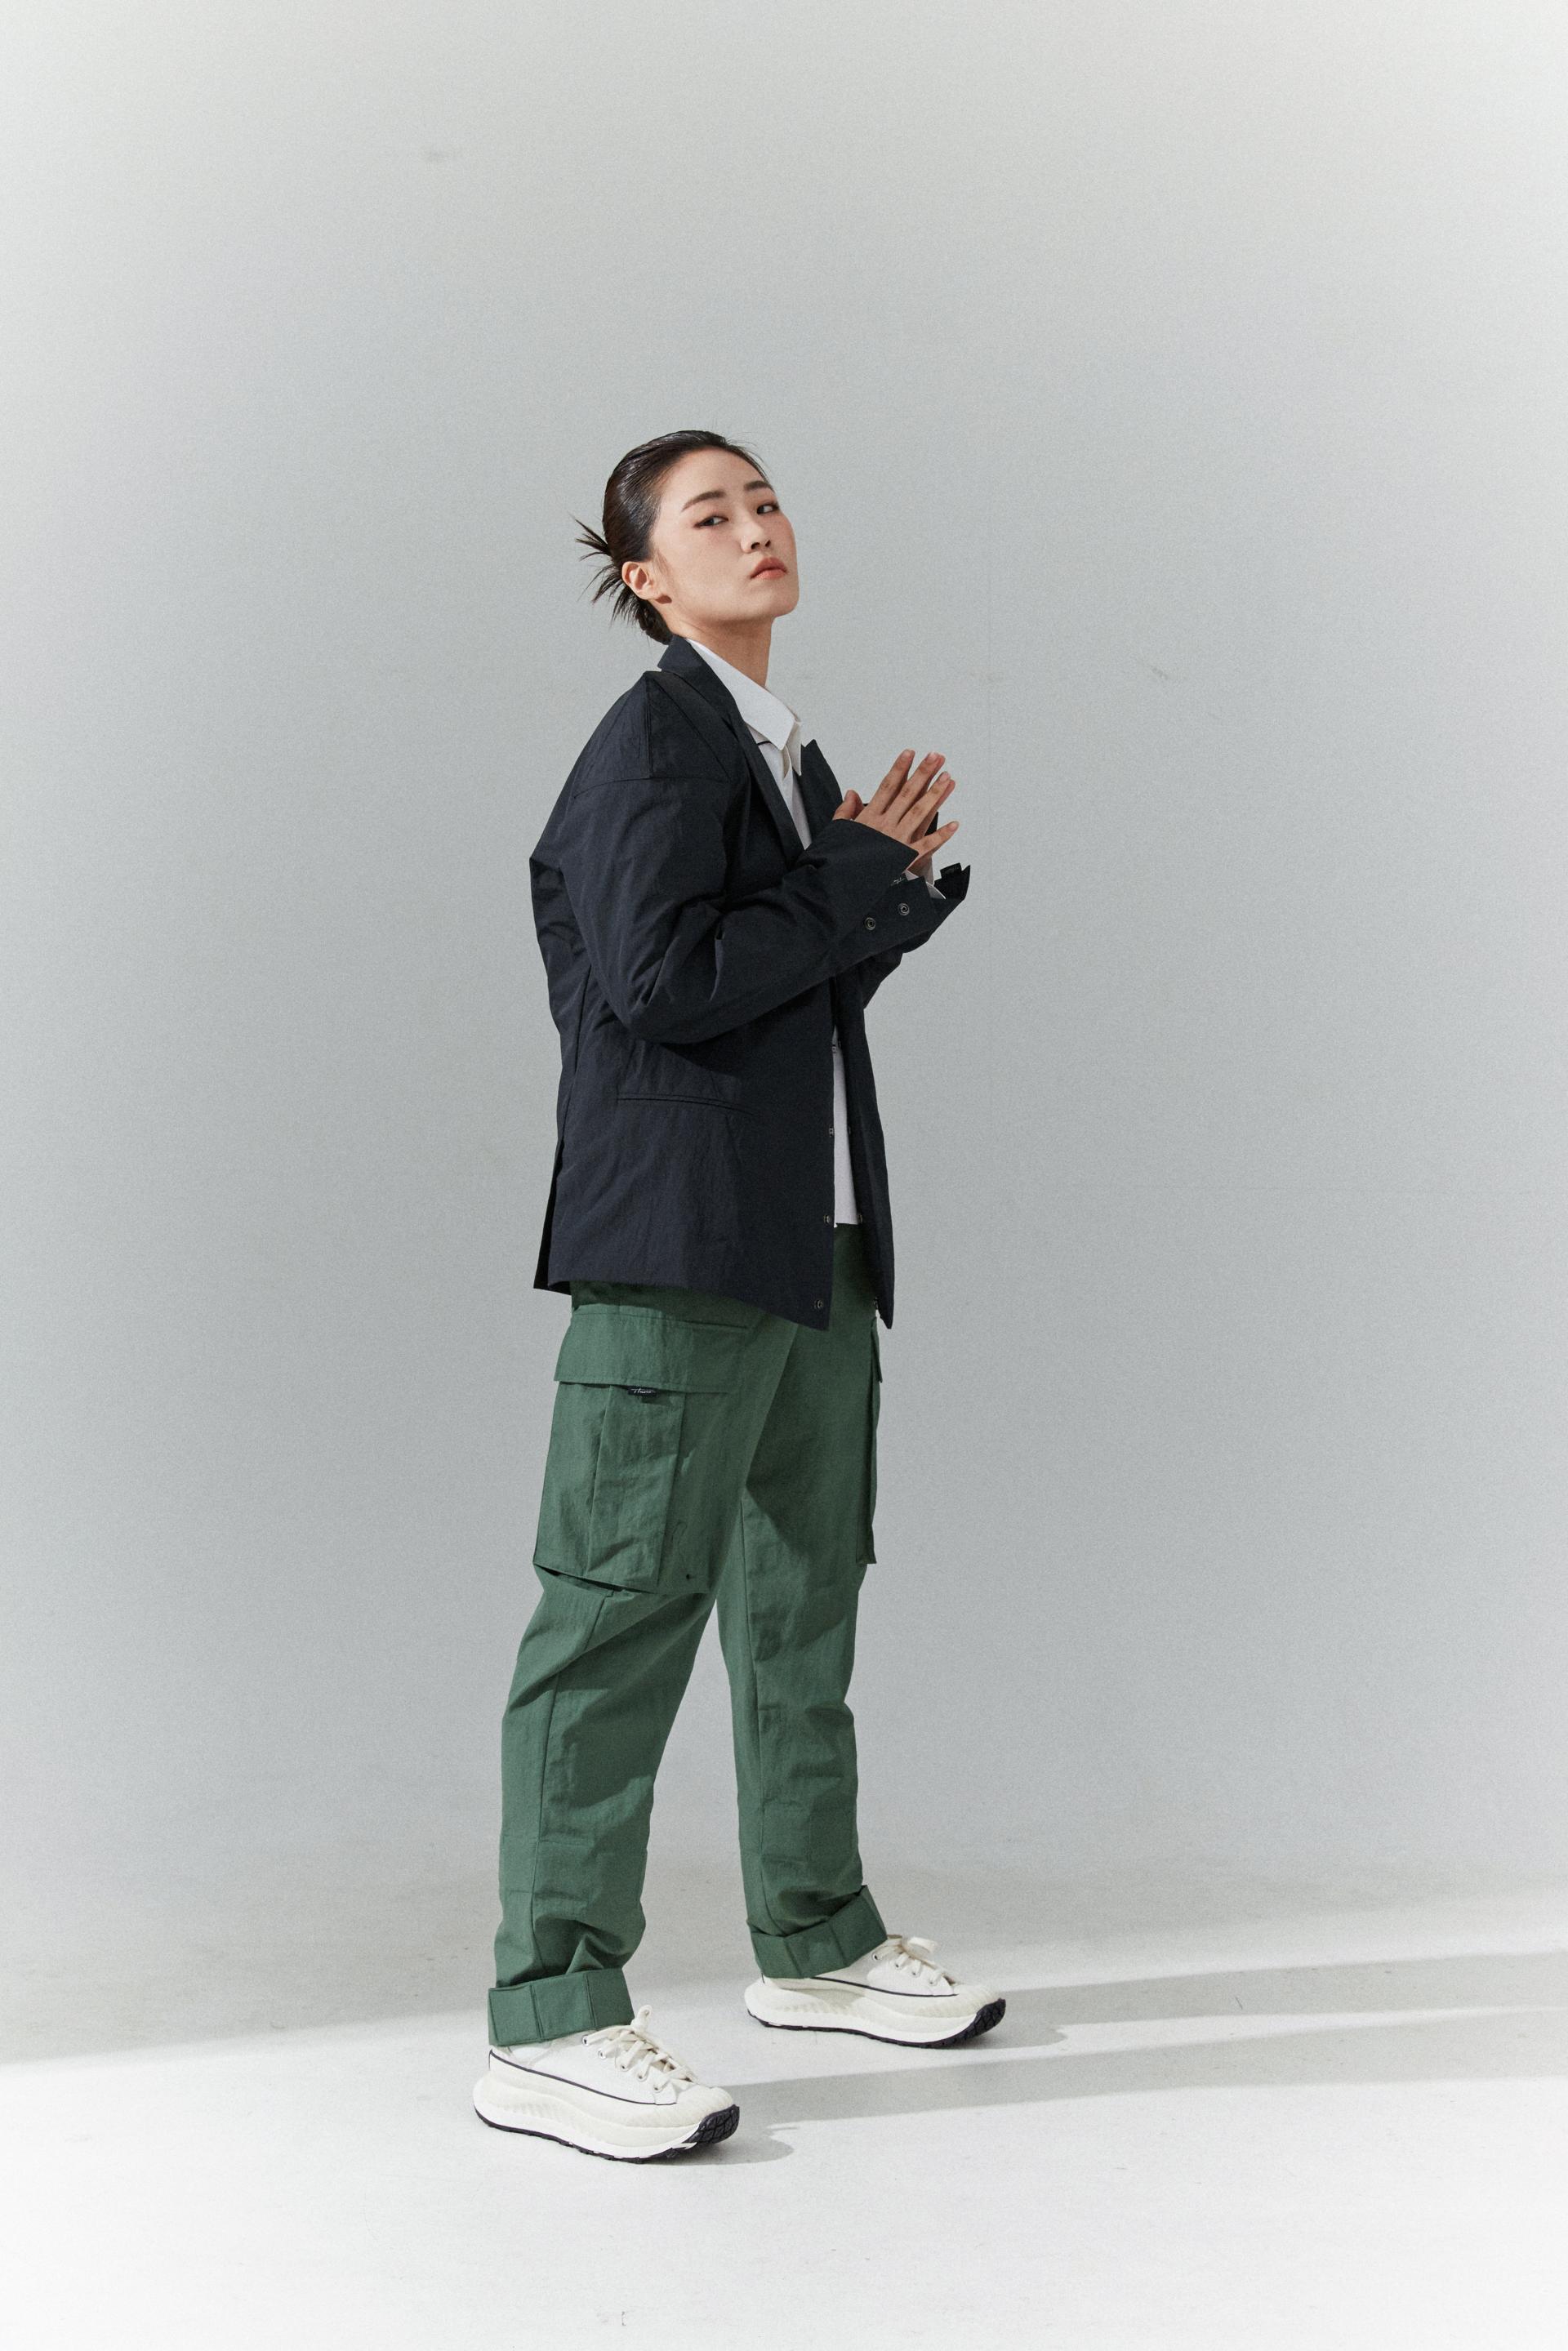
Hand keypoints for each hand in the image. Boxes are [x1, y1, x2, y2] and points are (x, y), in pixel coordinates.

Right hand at [832, 749, 958, 873]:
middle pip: (907, 794)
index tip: (909, 754)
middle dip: (922, 774)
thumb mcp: (839, 832)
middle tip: (935, 757)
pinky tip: (954, 824)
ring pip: (920, 812)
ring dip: (935, 795)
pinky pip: (928, 845)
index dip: (899, 769)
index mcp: (870, 818)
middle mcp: (886, 825)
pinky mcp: (907, 857)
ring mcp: (898, 840)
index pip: (888, 787)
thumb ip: (846, 811)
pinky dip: (942, 835)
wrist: (844, 885)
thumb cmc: (843, 860)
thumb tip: (851, 793)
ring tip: (947, 778)